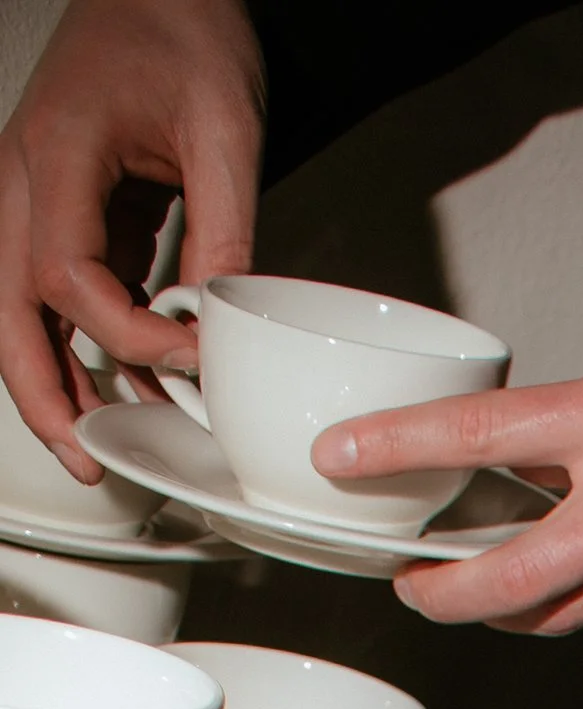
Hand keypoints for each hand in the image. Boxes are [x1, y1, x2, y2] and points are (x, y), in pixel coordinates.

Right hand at [0, 0, 261, 468]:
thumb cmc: (181, 29)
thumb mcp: (225, 127)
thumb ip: (224, 228)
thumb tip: (221, 323)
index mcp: (57, 152)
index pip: (68, 276)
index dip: (125, 336)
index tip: (188, 358)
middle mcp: (26, 178)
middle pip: (10, 309)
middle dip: (41, 391)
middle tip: (85, 456)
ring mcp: (37, 195)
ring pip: (20, 309)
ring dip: (53, 379)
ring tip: (95, 444)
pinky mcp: (66, 210)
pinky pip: (59, 293)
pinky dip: (84, 346)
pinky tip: (125, 387)